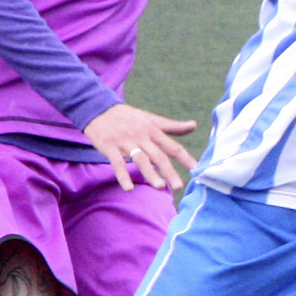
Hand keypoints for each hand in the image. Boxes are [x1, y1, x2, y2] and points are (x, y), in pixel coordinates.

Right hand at [83, 102, 198, 191]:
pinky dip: (123, 175)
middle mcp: (141, 136)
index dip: (185, 158)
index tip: (197, 169)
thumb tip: (194, 125)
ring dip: (150, 173)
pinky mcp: (109, 146)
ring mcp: (125, 142)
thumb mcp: (151, 119)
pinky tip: (129, 189)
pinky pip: (117, 163)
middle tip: (179, 186)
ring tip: (160, 187)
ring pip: (140, 159)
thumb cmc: (128, 116)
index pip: (172, 146)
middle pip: (158, 155)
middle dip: (169, 171)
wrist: (98, 107)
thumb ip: (172, 126)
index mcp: (153, 131)